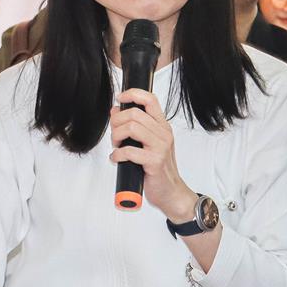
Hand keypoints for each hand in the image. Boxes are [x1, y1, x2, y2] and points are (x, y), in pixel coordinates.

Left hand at [110, 88, 192, 219]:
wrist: (171, 192)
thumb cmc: (157, 169)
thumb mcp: (148, 144)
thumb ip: (135, 127)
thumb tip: (115, 111)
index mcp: (162, 126)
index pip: (150, 99)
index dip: (132, 94)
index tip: (120, 98)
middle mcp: (163, 133)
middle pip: (134, 113)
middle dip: (116, 122)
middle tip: (114, 136)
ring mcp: (160, 147)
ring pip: (132, 128)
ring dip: (116, 136)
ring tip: (116, 146)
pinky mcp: (155, 162)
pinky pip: (130, 151)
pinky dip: (117, 155)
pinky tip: (117, 159)